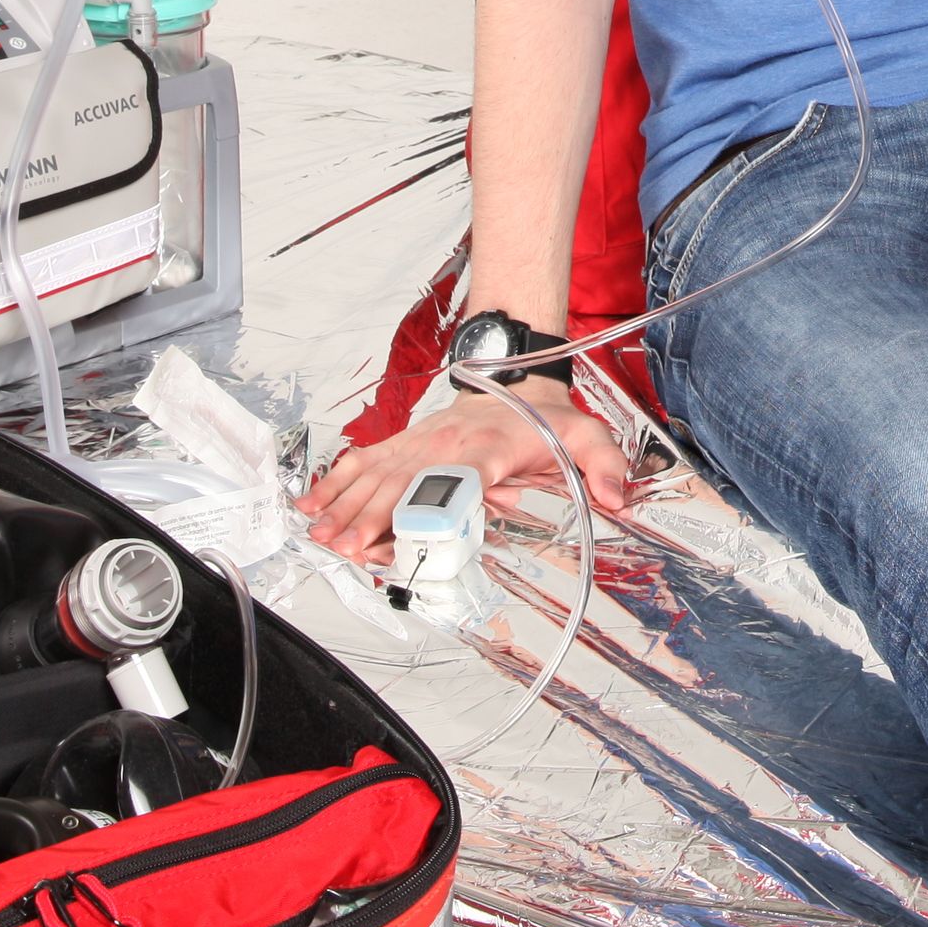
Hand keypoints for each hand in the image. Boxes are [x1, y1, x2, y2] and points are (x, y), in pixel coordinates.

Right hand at [300, 379, 631, 569]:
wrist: (512, 379)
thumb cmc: (543, 419)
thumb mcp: (586, 435)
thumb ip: (605, 466)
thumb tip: (618, 498)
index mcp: (489, 448)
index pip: (457, 478)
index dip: (430, 506)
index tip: (407, 530)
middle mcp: (446, 444)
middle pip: (403, 483)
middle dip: (371, 516)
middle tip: (347, 547)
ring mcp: (419, 443)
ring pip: (375, 474)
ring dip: (345, 506)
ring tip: (321, 535)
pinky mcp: (403, 445)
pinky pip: (362, 462)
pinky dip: (333, 483)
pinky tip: (309, 505)